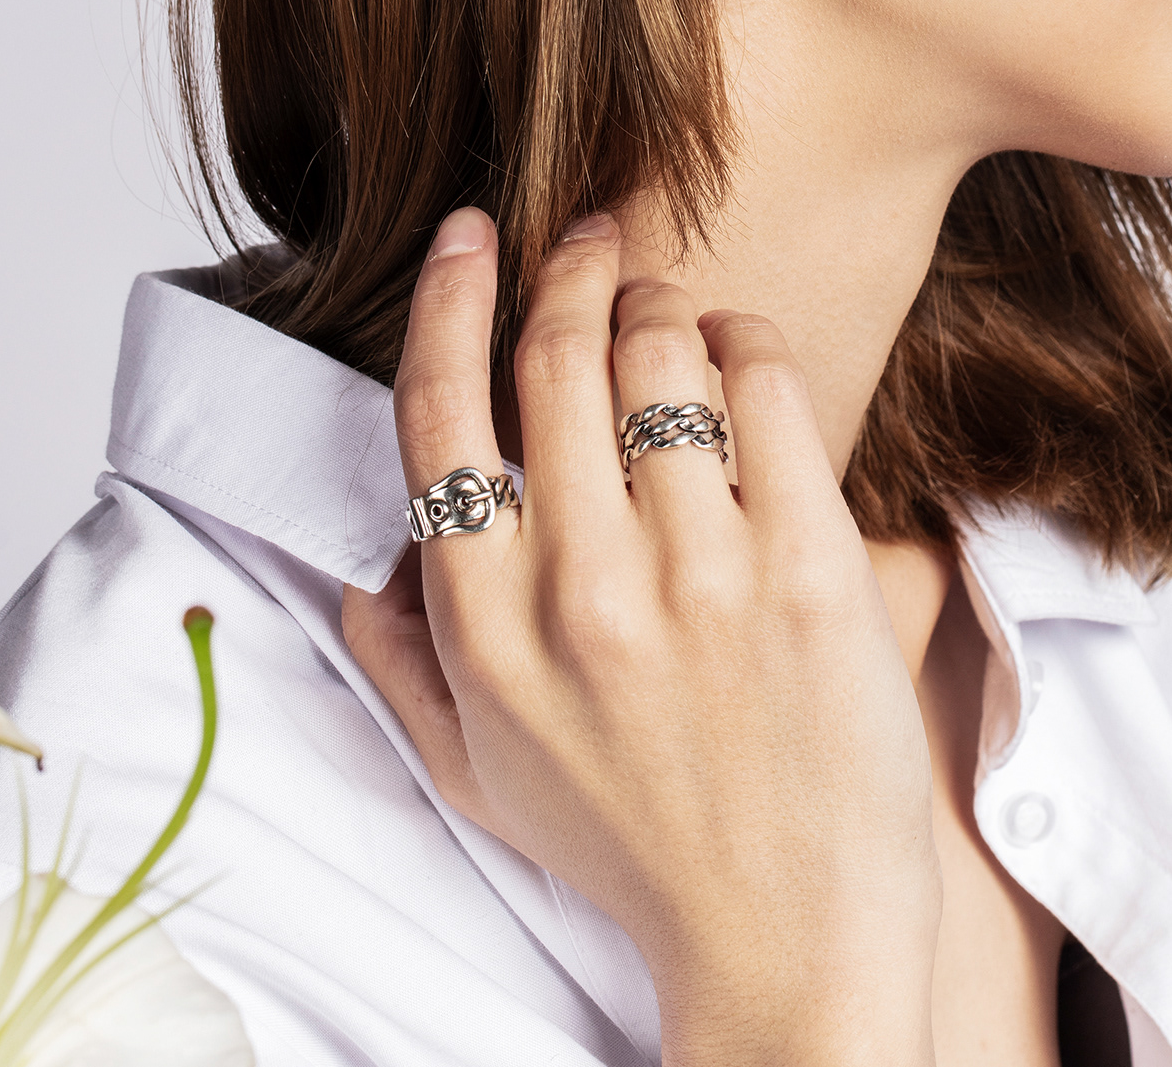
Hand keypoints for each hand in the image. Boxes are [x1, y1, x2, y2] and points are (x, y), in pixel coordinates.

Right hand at [342, 208, 939, 1066]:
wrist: (786, 939)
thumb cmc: (630, 847)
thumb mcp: (476, 776)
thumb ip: (400, 665)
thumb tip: (359, 566)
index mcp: (483, 625)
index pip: (439, 412)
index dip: (448, 296)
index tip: (470, 232)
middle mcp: (580, 589)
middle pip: (557, 355)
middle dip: (572, 266)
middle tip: (592, 233)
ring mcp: (702, 577)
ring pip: (663, 354)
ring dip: (661, 300)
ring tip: (668, 304)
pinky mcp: (812, 569)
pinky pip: (769, 388)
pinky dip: (749, 338)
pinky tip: (741, 346)